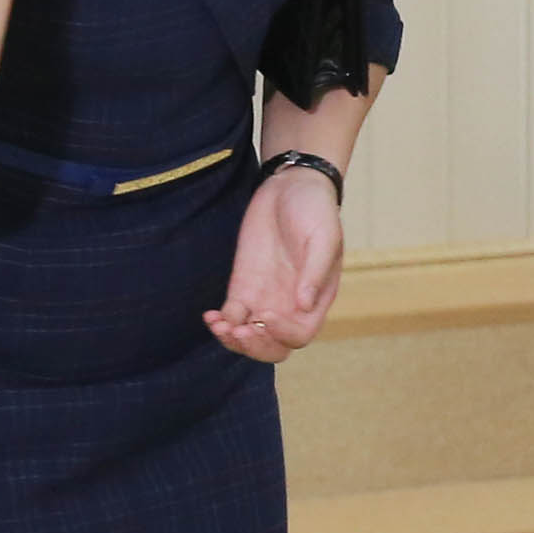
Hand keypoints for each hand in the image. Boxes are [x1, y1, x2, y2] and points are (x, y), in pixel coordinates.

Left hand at [205, 168, 344, 361]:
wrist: (290, 185)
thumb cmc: (315, 209)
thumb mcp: (323, 237)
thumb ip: (315, 272)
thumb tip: (304, 306)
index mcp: (316, 298)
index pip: (300, 334)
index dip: (283, 333)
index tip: (267, 314)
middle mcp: (291, 305)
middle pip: (274, 347)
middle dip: (256, 347)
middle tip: (239, 331)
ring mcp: (266, 297)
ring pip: (249, 337)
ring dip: (233, 340)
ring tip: (219, 325)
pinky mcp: (244, 287)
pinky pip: (231, 316)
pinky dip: (220, 322)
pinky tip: (210, 315)